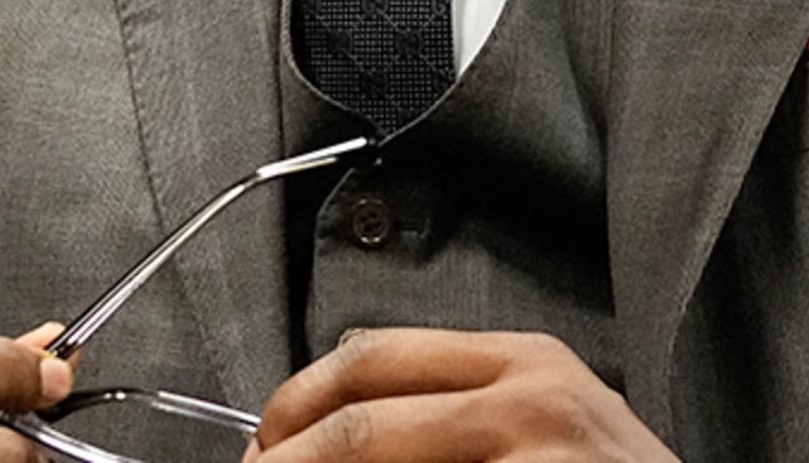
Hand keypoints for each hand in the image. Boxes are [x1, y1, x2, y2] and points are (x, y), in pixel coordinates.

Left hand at [250, 332, 675, 462]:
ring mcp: (538, 455)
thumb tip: (330, 435)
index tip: (262, 441)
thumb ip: (453, 417)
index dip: (296, 401)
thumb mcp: (545, 428)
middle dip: (285, 455)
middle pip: (360, 412)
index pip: (370, 356)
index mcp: (525, 363)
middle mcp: (530, 399)